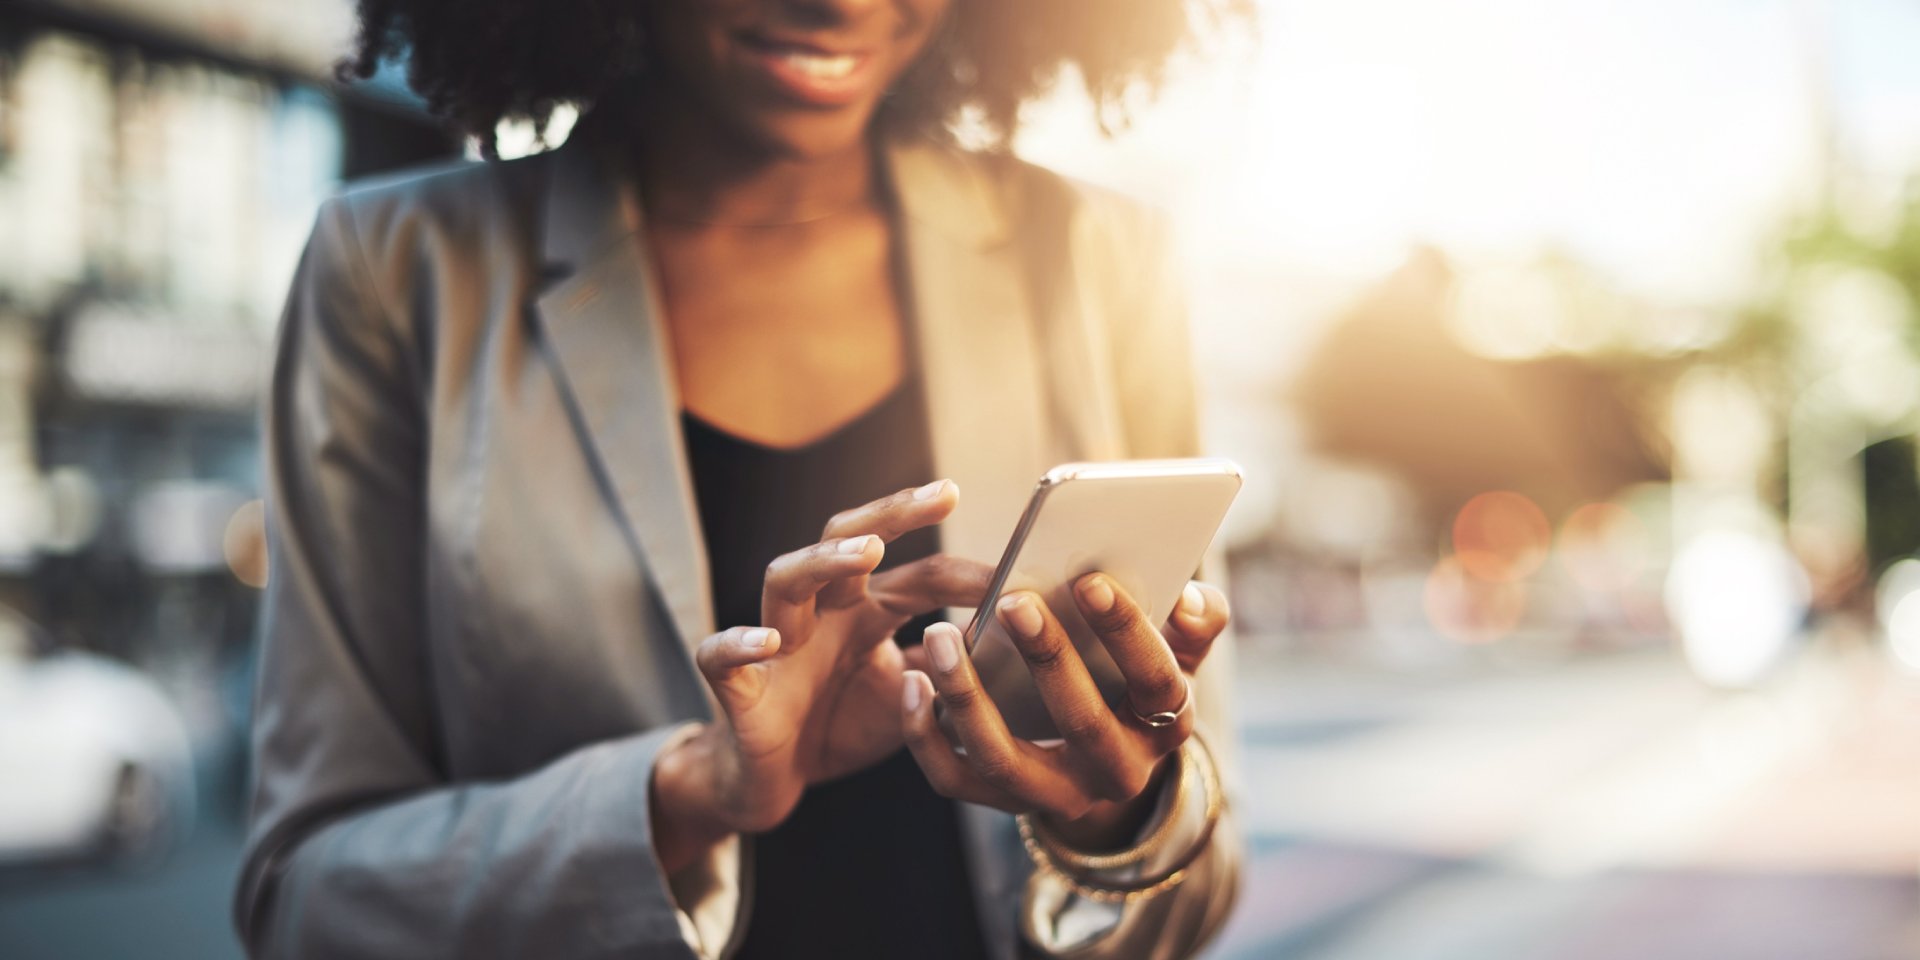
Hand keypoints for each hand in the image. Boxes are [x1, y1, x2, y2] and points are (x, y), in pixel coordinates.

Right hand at [652, 480, 992, 869]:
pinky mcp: (738, 688)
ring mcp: (776, 644)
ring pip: (785, 579)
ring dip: (824, 560)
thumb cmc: (840, 724)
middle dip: (892, 513)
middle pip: (846, 540)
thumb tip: (1015, 647)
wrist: (773, 781)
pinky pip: (721, 656)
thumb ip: (950, 668)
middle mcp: (821, 613)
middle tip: (942, 493)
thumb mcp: (911, 696)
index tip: (1020, 571)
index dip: (967, 573)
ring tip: (867, 552)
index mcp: (865, 610)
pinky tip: (768, 641)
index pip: (919, 574)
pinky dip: (739, 643)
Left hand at [900, 573, 1229, 848]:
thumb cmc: (1134, 682)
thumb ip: (1195, 623)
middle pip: (1081, 722)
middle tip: (1013, 599)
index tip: (1091, 581)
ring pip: (1004, 759)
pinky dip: (925, 734)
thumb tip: (1194, 598)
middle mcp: (1114, 773)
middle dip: (1048, 658)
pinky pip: (954, 779)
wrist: (1104, 759)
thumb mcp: (1176, 656)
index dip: (1127, 633)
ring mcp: (1055, 795)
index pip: (1155, 682)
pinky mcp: (1001, 802)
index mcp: (1163, 727)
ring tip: (940, 635)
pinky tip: (911, 680)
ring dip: (968, 696)